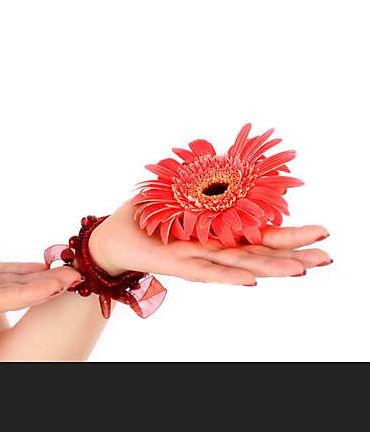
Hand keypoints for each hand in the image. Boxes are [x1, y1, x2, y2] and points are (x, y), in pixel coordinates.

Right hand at [0, 243, 82, 323]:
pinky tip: (44, 263)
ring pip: (13, 282)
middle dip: (46, 286)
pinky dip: (24, 267)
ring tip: (71, 268)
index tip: (55, 286)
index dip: (28, 293)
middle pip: (14, 293)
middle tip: (79, 277)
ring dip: (41, 276)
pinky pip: (2, 271)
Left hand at [89, 199, 332, 285]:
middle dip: (294, 254)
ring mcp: (199, 260)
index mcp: (220, 233)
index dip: (290, 235)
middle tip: (328, 255)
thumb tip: (228, 161)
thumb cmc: (148, 214)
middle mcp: (215, 249)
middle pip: (261, 254)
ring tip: (301, 269)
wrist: (113, 235)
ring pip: (240, 266)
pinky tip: (250, 280)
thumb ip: (204, 180)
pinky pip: (205, 271)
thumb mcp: (179, 190)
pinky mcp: (177, 265)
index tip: (323, 234)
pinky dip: (228, 276)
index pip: (262, 236)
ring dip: (270, 268)